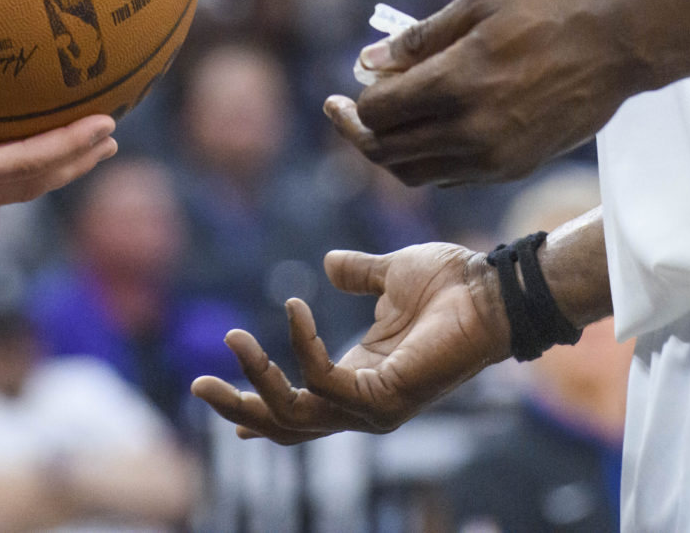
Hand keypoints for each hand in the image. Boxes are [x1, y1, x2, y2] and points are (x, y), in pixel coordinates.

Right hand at [0, 42, 116, 239]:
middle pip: (29, 185)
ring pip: (7, 192)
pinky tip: (1, 156)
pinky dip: (10, 174)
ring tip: (73, 154)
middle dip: (72, 163)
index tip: (108, 127)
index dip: (71, 146)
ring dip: (46, 172)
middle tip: (109, 142)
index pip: (28, 164)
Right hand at [191, 242, 508, 442]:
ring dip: (258, 377)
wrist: (491, 289)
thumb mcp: (391, 275)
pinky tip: (295, 309)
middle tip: (197, 385)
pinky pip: (323, 381)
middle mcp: (364, 402)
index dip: (262, 406)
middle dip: (240, 409)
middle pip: (288, 428)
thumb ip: (359, 273)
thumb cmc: (454, 284)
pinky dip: (302, 347)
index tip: (225, 407)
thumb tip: (331, 262)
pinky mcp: (384, 399)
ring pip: (295, 414)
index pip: (302, 408)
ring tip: (234, 337)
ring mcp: (375, 408)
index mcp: (361, 376)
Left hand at [328, 0, 648, 185]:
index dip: (354, 103)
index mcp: (457, 82)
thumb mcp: (479, 3)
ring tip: (384, 123)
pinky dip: (428, 160)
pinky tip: (427, 130)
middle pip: (388, 152)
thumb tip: (368, 61)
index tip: (347, 87)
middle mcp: (471, 129)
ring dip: (390, 151)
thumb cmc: (550, 9)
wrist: (621, 43)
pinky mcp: (515, 167)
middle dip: (358, 133)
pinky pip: (452, 176)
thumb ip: (419, 38)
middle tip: (345, 111)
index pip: (378, 113)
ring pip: (416, 173)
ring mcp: (495, 156)